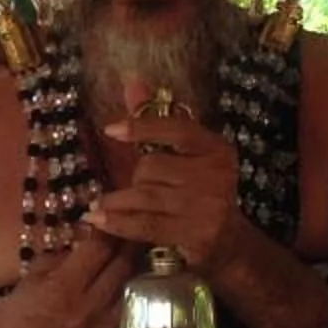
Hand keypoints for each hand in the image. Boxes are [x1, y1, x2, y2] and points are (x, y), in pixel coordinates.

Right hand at [0, 229, 131, 327]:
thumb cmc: (14, 317)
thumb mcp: (32, 277)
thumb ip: (62, 258)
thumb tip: (86, 242)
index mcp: (66, 285)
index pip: (101, 247)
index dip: (108, 229)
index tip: (111, 219)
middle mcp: (90, 306)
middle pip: (124, 265)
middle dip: (130, 243)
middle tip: (134, 231)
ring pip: (136, 291)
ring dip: (138, 272)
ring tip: (139, 259)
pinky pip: (131, 318)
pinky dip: (132, 301)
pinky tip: (132, 291)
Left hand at [88, 109, 244, 268]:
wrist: (229, 245)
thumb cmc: (199, 195)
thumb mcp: (184, 157)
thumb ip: (157, 121)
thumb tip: (132, 82)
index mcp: (216, 148)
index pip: (177, 128)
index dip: (142, 127)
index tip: (110, 130)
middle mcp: (217, 173)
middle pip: (153, 166)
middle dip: (134, 179)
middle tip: (125, 191)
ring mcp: (208, 205)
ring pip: (146, 194)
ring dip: (117, 202)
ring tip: (98, 207)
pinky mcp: (197, 233)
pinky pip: (146, 224)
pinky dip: (119, 223)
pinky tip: (99, 222)